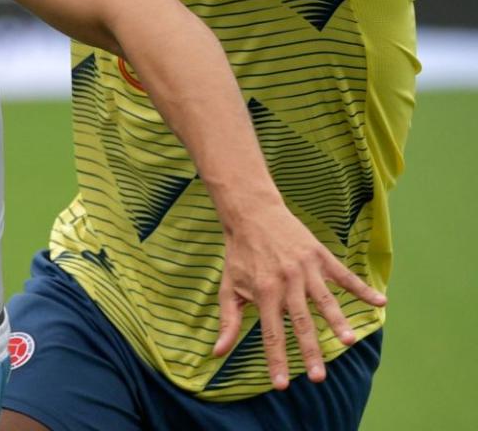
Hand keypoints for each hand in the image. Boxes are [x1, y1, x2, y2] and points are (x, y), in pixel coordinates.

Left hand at [215, 203, 386, 388]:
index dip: (276, 360)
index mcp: (264, 293)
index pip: (271, 334)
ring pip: (325, 301)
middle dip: (309, 352)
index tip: (281, 384)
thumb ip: (228, 321)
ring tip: (349, 342)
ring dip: (337, 321)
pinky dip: (362, 289)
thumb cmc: (240, 254)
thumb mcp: (230, 287)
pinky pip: (344, 276)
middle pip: (301, 323)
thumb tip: (217, 352)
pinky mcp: (320, 256)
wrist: (252, 214)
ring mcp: (306, 269)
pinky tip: (380, 303)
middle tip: (318, 377)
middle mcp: (286, 283)